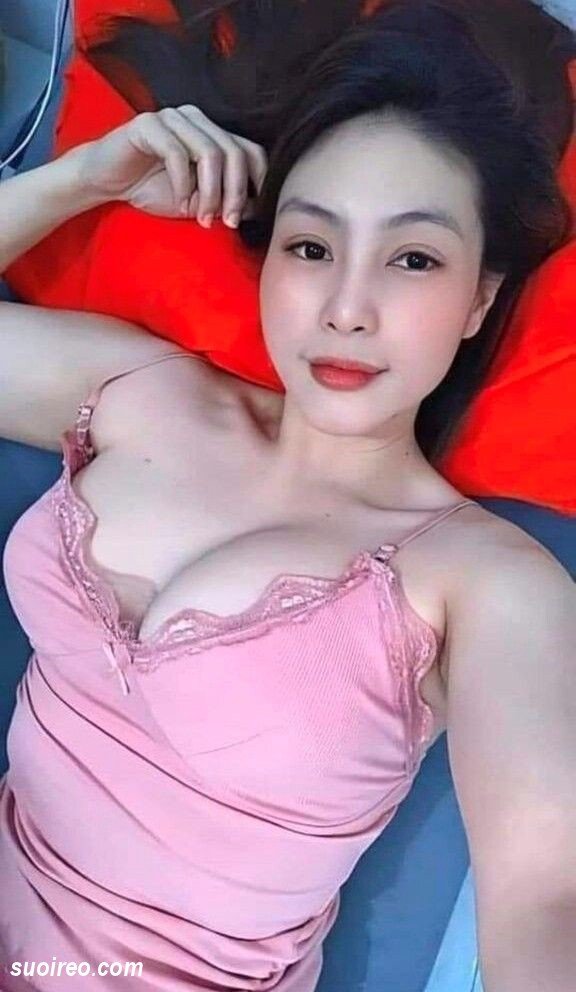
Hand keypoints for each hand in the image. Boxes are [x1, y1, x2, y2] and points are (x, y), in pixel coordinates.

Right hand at [73, 107, 267, 226]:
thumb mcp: (197, 202)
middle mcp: (197, 120)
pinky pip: (176, 153)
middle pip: (234, 152)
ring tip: (203, 218)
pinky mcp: (148, 125)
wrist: (106, 183)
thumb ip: (224, 201)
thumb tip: (256, 209)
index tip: (251, 214)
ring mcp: (173, 118)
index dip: (258, 182)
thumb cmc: (151, 189)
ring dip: (211, 192)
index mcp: (213, 134)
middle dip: (235, 193)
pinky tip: (179, 202)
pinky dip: (183, 183)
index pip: (250, 151)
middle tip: (228, 222)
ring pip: (210, 152)